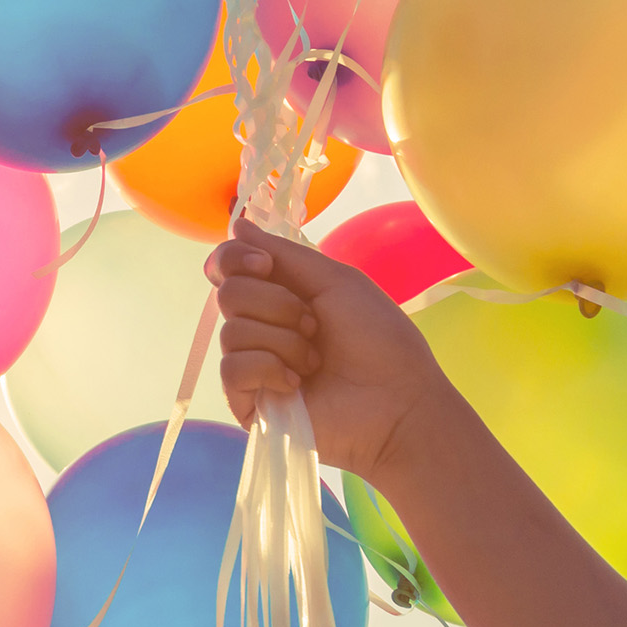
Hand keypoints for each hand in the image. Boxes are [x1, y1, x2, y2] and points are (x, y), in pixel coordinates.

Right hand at [206, 219, 454, 483]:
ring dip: (284, 342)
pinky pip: (232, 370)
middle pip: (228, 294)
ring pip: (232, 332)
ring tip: (316, 362)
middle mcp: (261, 328)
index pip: (228, 267)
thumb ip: (285, 253)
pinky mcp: (249, 403)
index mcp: (279, 295)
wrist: (398, 402)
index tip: (265, 264)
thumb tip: (238, 223)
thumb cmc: (379, 341)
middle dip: (276, 304)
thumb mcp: (336, 281)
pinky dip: (268, 369)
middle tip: (314, 326)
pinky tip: (298, 385)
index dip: (235, 258)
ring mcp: (254, 367)